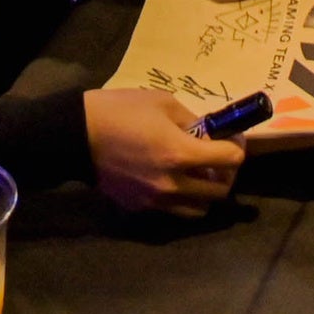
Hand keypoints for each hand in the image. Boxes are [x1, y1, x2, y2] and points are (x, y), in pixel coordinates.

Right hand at [83, 87, 249, 214]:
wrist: (77, 136)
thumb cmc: (120, 111)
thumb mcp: (163, 103)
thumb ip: (191, 122)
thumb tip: (207, 134)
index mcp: (181, 154)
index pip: (231, 161)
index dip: (236, 147)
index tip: (231, 139)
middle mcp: (173, 184)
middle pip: (220, 192)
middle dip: (225, 174)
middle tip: (217, 158)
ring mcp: (155, 201)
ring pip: (198, 209)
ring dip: (204, 193)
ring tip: (195, 174)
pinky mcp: (139, 208)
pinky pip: (171, 210)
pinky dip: (179, 198)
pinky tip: (168, 179)